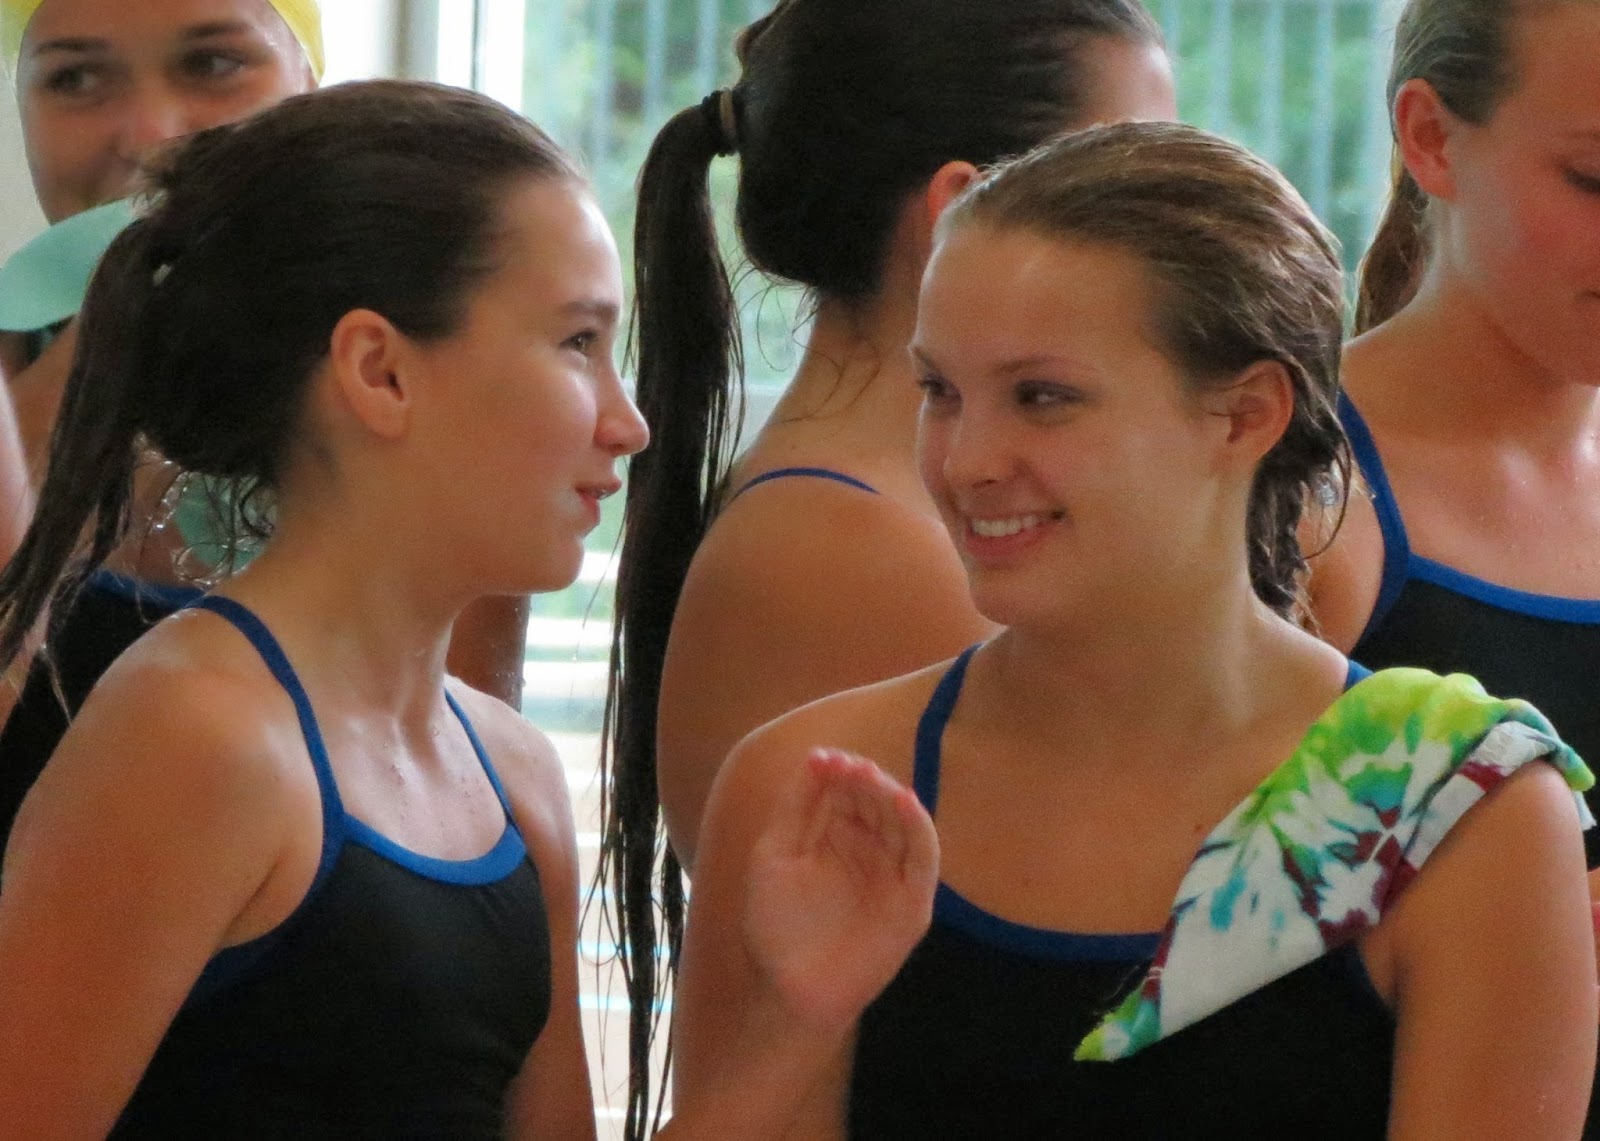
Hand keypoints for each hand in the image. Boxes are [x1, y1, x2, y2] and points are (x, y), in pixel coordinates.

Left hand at [741, 748, 937, 1034]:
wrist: (789, 989)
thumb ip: (797, 807)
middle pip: (876, 801)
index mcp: (837, 834)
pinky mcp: (913, 902)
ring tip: (868, 777)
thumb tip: (817, 755)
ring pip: (902, 821)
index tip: (824, 758)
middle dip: (863, 780)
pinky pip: (924, 857)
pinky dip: (918, 826)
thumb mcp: (775, 856)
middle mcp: (870, 849)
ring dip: (889, 795)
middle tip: (848, 767)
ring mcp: (893, 874)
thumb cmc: (777, 926)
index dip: (838, 772)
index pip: (847, 791)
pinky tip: (903, 802)